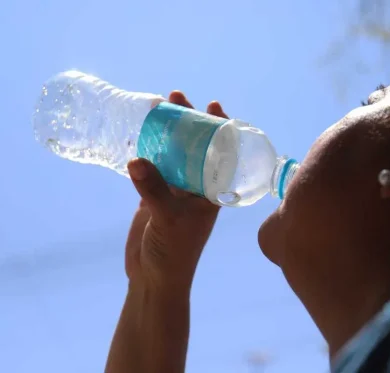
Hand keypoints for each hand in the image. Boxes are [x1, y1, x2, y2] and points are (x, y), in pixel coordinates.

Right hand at [125, 91, 227, 293]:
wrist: (154, 278)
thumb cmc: (174, 253)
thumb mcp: (169, 221)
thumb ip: (155, 192)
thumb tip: (137, 160)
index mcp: (212, 194)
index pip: (221, 155)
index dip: (220, 130)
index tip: (215, 105)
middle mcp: (197, 189)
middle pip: (196, 148)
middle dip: (189, 123)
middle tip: (178, 97)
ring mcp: (175, 192)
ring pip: (174, 156)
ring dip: (167, 134)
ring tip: (159, 106)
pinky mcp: (155, 197)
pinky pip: (153, 169)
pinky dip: (147, 152)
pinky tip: (140, 134)